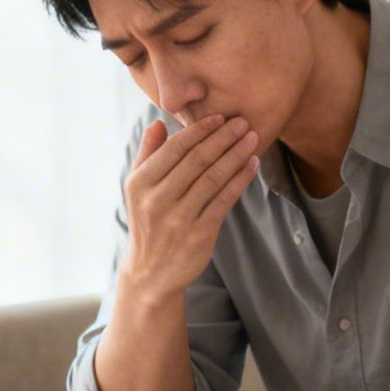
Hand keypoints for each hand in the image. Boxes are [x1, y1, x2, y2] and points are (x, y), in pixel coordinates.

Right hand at [119, 114, 259, 297]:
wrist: (152, 273)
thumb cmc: (148, 223)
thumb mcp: (137, 189)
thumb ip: (147, 155)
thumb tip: (159, 123)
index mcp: (140, 183)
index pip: (174, 149)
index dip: (199, 130)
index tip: (220, 117)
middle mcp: (157, 200)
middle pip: (196, 160)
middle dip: (222, 138)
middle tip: (242, 122)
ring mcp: (178, 218)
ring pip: (212, 178)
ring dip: (235, 156)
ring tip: (251, 138)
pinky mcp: (199, 234)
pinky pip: (224, 201)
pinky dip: (240, 180)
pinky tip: (252, 165)